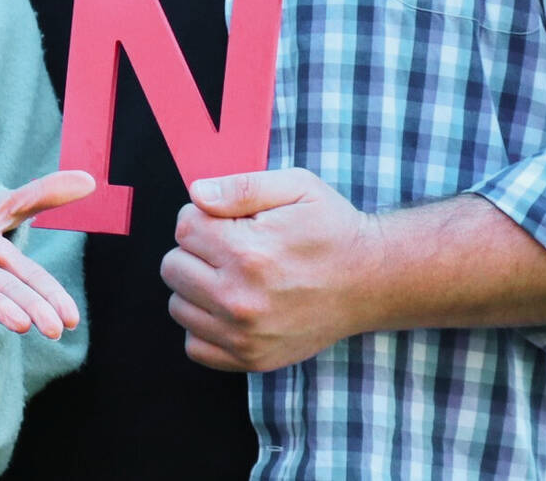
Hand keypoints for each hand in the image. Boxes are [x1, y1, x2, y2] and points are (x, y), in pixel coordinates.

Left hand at [161, 167, 380, 372]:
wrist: (373, 281)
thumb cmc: (332, 229)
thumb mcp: (296, 187)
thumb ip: (240, 187)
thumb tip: (196, 195)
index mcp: (248, 253)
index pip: (184, 227)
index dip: (204, 217)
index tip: (232, 223)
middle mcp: (242, 299)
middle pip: (173, 266)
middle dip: (196, 251)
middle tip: (232, 249)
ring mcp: (245, 335)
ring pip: (178, 305)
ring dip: (197, 288)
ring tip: (233, 277)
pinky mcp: (252, 359)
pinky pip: (195, 345)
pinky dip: (205, 326)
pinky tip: (230, 307)